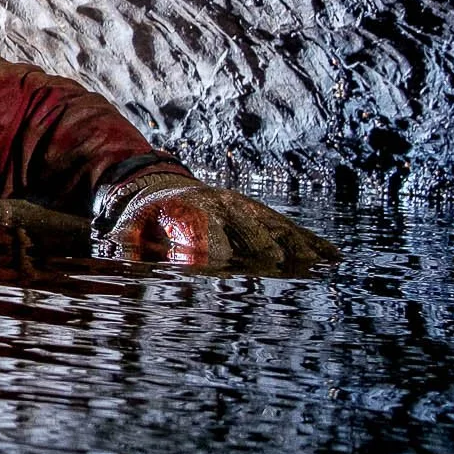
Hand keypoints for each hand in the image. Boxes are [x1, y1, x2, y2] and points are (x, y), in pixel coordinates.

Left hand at [95, 174, 338, 268]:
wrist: (157, 184)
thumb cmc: (143, 213)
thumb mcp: (126, 224)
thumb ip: (125, 239)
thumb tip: (119, 250)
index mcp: (194, 210)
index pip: (212, 232)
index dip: (224, 248)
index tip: (236, 266)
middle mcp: (225, 206)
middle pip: (252, 229)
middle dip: (267, 248)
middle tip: (287, 269)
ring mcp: (246, 208)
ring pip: (278, 227)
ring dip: (300, 247)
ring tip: (325, 267)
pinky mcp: (260, 213)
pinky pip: (289, 227)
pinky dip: (312, 242)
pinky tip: (333, 258)